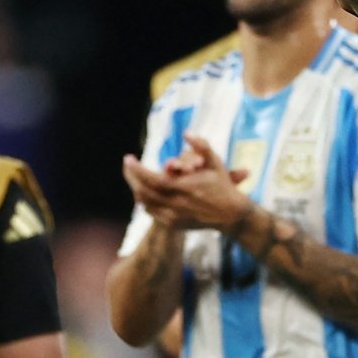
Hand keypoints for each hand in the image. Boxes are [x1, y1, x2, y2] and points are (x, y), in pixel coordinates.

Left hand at [122, 135, 250, 231]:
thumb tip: (186, 133)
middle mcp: (176, 204)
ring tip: (133, 176)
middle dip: (131, 177)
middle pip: (143, 192)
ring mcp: (174, 216)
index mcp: (184, 187)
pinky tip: (144, 192)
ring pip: (145, 203)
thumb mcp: (215, 162)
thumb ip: (202, 145)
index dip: (136, 169)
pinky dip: (145, 201)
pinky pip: (152, 212)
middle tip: (127, 165)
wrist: (230, 214)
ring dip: (136, 188)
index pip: (151, 179)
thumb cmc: (222, 185)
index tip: (128, 158)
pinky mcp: (173, 224)